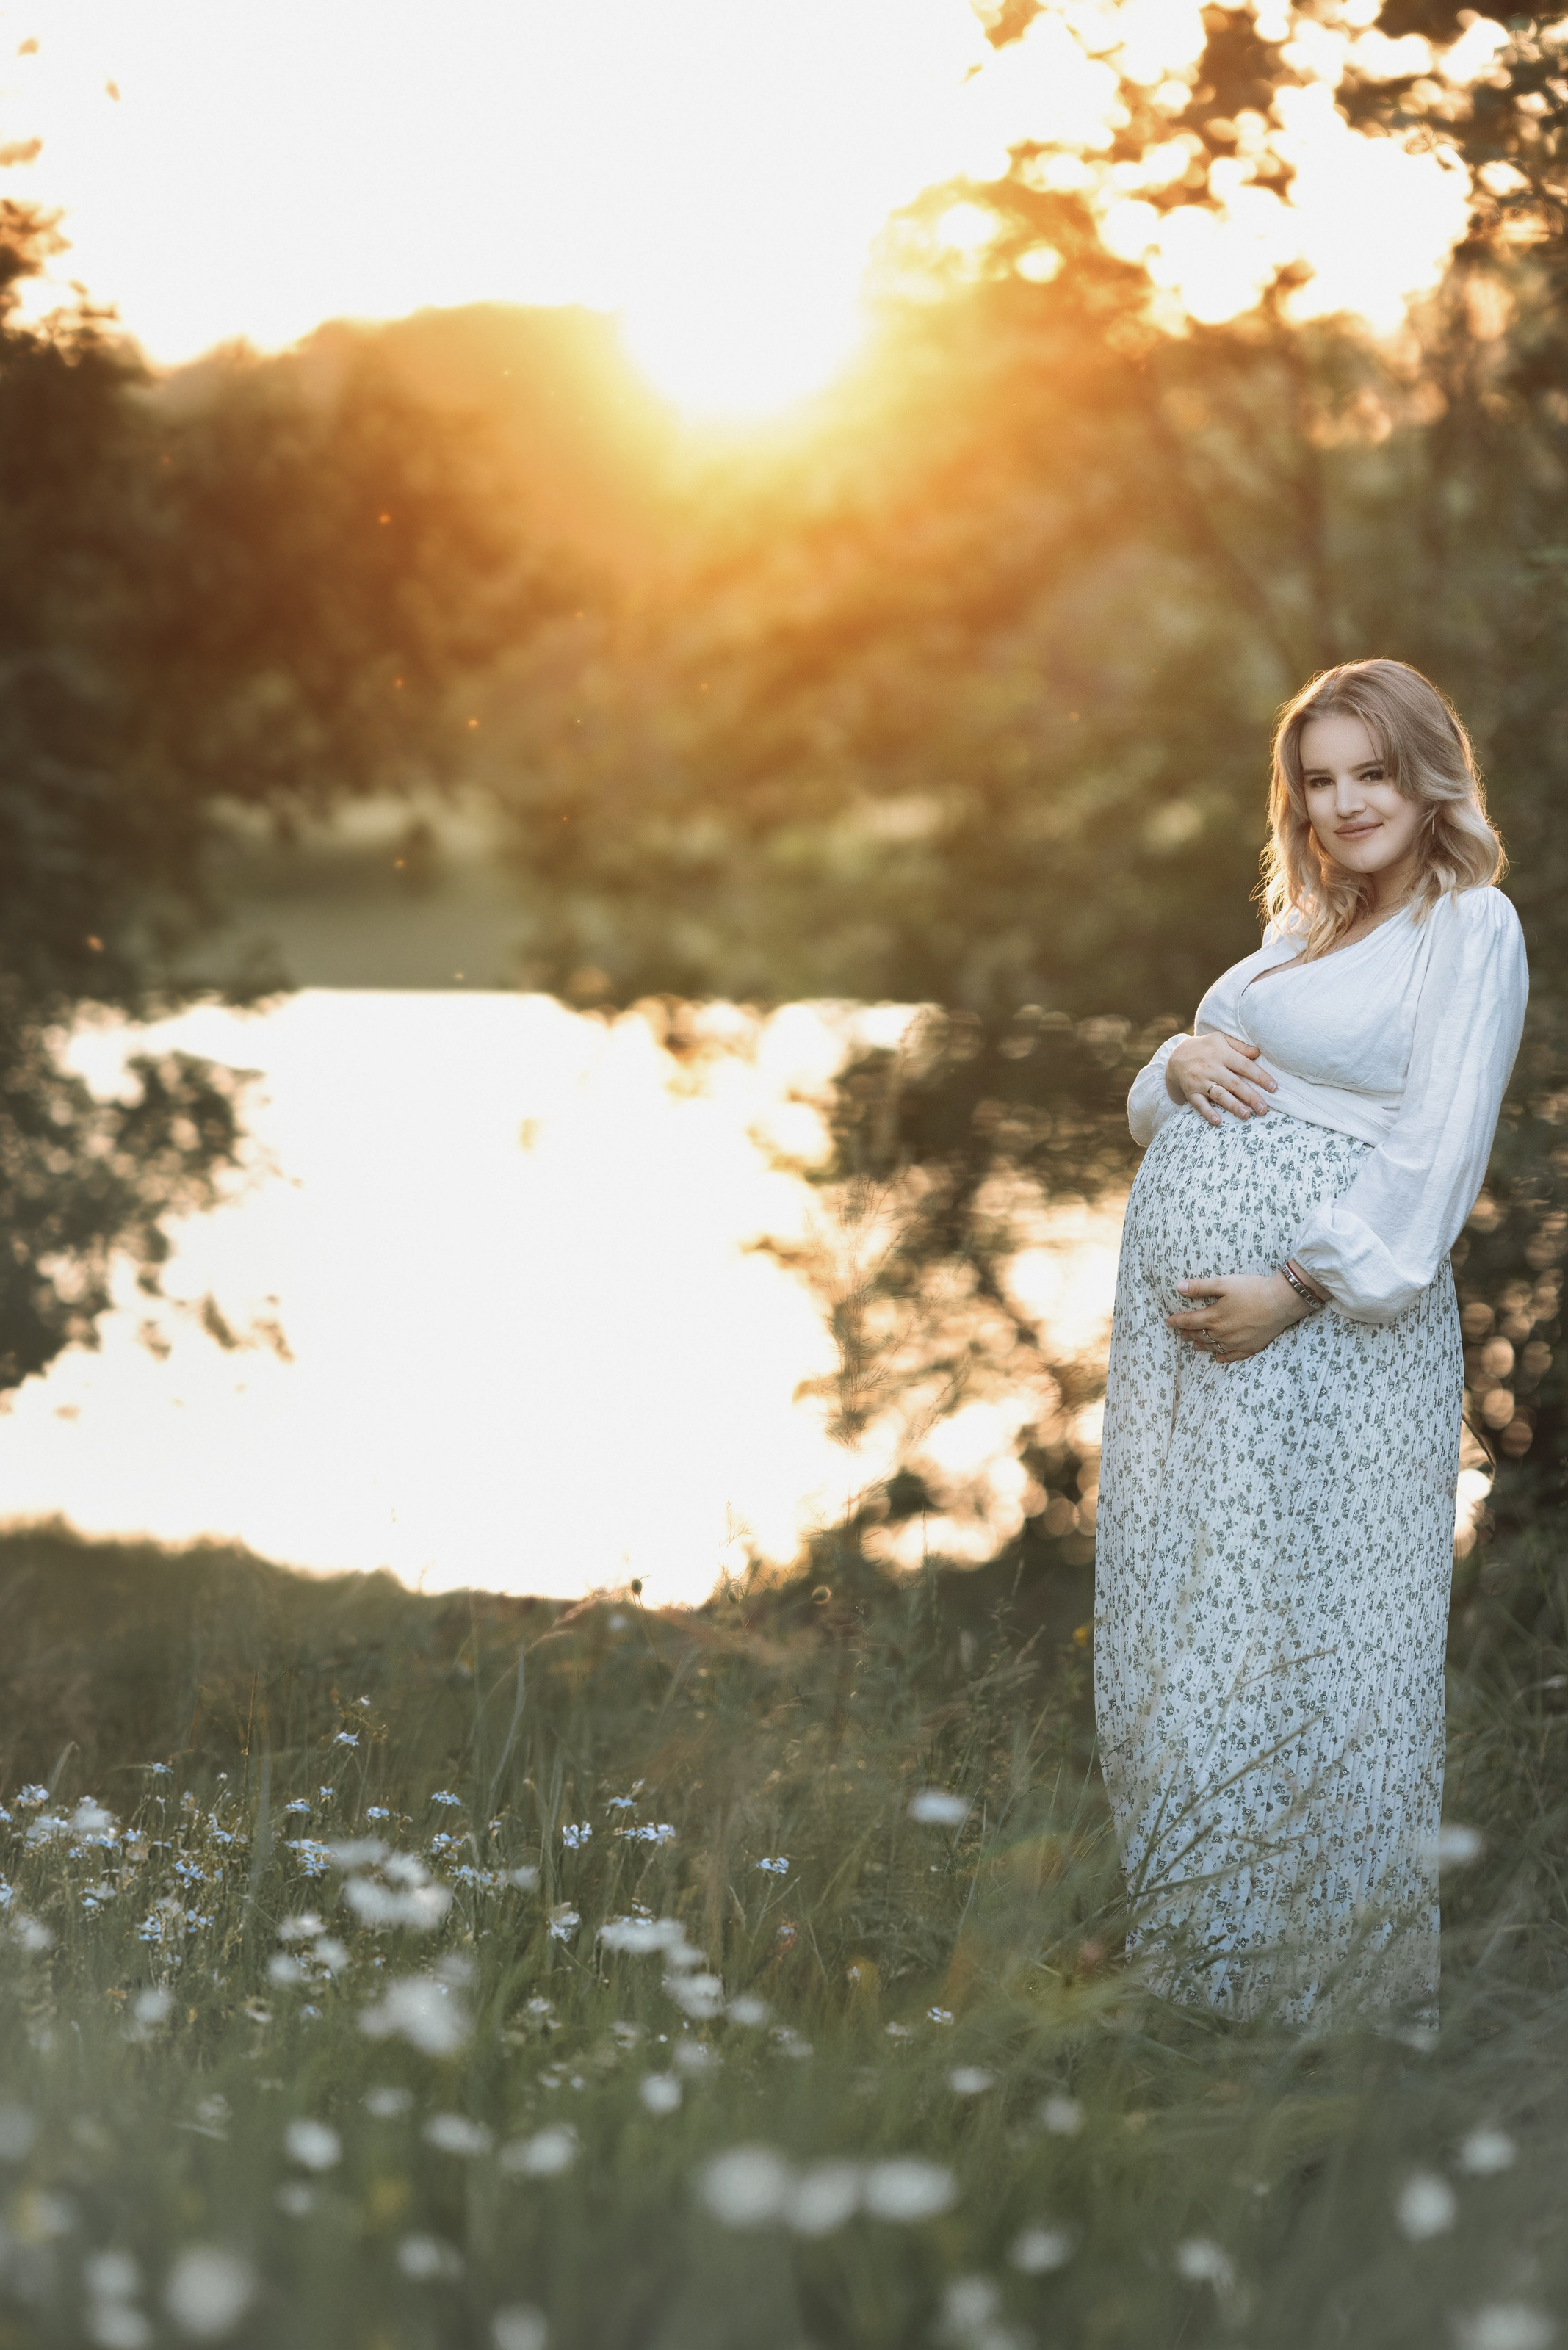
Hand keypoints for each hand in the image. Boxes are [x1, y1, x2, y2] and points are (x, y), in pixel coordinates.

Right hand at [1165, 1032, 1276, 1123]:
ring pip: (1219, 1095)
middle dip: (1250, 1096)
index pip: (1244, 1065)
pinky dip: (1208, 1113)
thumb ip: (1240, 1046)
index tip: (1273, 1087)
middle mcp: (1211, 1067)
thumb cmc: (1205, 1048)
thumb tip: (1258, 1051)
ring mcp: (1200, 1081)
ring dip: (1233, 1106)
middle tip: (1264, 1109)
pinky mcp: (1190, 1092)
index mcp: (1222, 1054)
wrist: (1176, 1056)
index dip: (1259, 1076)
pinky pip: (1199, 1104)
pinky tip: (1218, 1121)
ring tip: (1246, 1115)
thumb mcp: (1221, 1039)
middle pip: (1234, 1083)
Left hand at [1166, 1272, 1311, 1362]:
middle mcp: (1222, 1333)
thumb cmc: (1252, 1289)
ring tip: (1195, 1346)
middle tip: (1182, 1334)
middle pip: (1200, 1336)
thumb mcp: (1223, 1283)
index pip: (1189, 1322)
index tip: (1169, 1322)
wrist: (1280, 1302)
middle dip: (1188, 1334)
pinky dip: (1222, 1357)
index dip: (1177, 1322)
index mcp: (1214, 1317)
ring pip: (1213, 1347)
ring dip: (1202, 1346)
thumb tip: (1178, 1287)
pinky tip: (1218, 1358)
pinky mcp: (1250, 1347)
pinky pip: (1232, 1356)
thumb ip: (1200, 1287)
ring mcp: (1236, 1343)